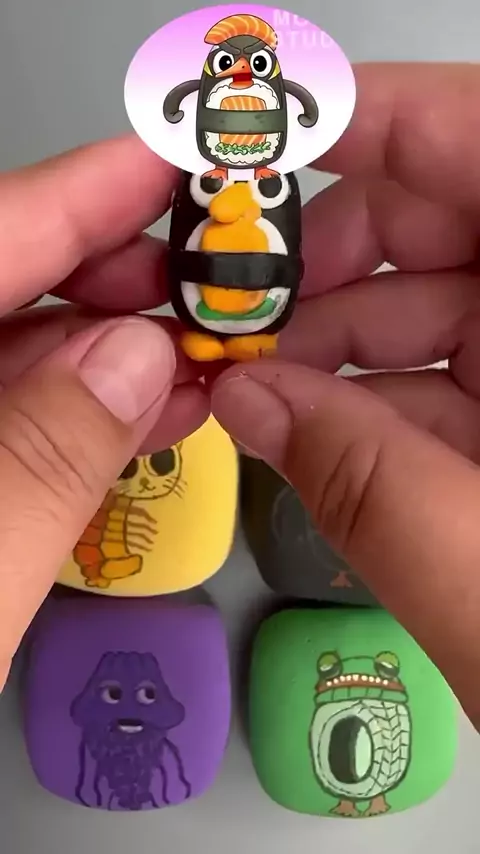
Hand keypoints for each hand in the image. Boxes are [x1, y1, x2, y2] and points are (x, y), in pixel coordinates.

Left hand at [0, 135, 207, 689]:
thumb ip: (38, 465)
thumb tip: (137, 354)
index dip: (77, 195)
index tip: (166, 161)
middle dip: (107, 272)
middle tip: (204, 279)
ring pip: (8, 348)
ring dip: (108, 344)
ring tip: (197, 349)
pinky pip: (10, 410)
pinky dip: (81, 405)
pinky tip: (146, 406)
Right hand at [212, 63, 479, 729]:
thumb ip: (367, 488)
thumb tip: (247, 403)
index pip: (477, 141)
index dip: (363, 124)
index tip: (255, 152)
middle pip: (448, 219)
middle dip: (324, 259)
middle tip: (231, 311)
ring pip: (443, 307)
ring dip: (335, 341)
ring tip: (249, 388)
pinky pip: (456, 380)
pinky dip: (377, 400)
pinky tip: (310, 432)